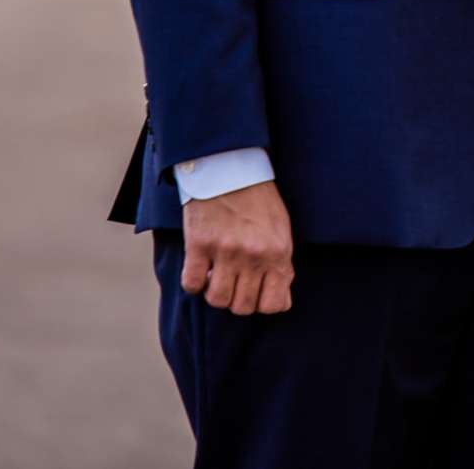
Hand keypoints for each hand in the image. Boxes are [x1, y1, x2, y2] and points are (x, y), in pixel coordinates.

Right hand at [181, 181, 294, 316]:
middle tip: (233, 282)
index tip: (255, 292)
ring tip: (215, 275)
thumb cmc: (258, 199)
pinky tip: (199, 268)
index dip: (262, 303)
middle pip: (242, 306)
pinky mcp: (199, 244)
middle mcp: (253, 255)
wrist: (229, 167)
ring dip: (215, 292)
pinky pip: (191, 284)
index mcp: (278, 252)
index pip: (273, 305)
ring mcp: (225, 251)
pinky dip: (193, 282)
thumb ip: (282, 265)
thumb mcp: (281, 230)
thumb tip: (280, 301)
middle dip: (237, 299)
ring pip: (217, 300)